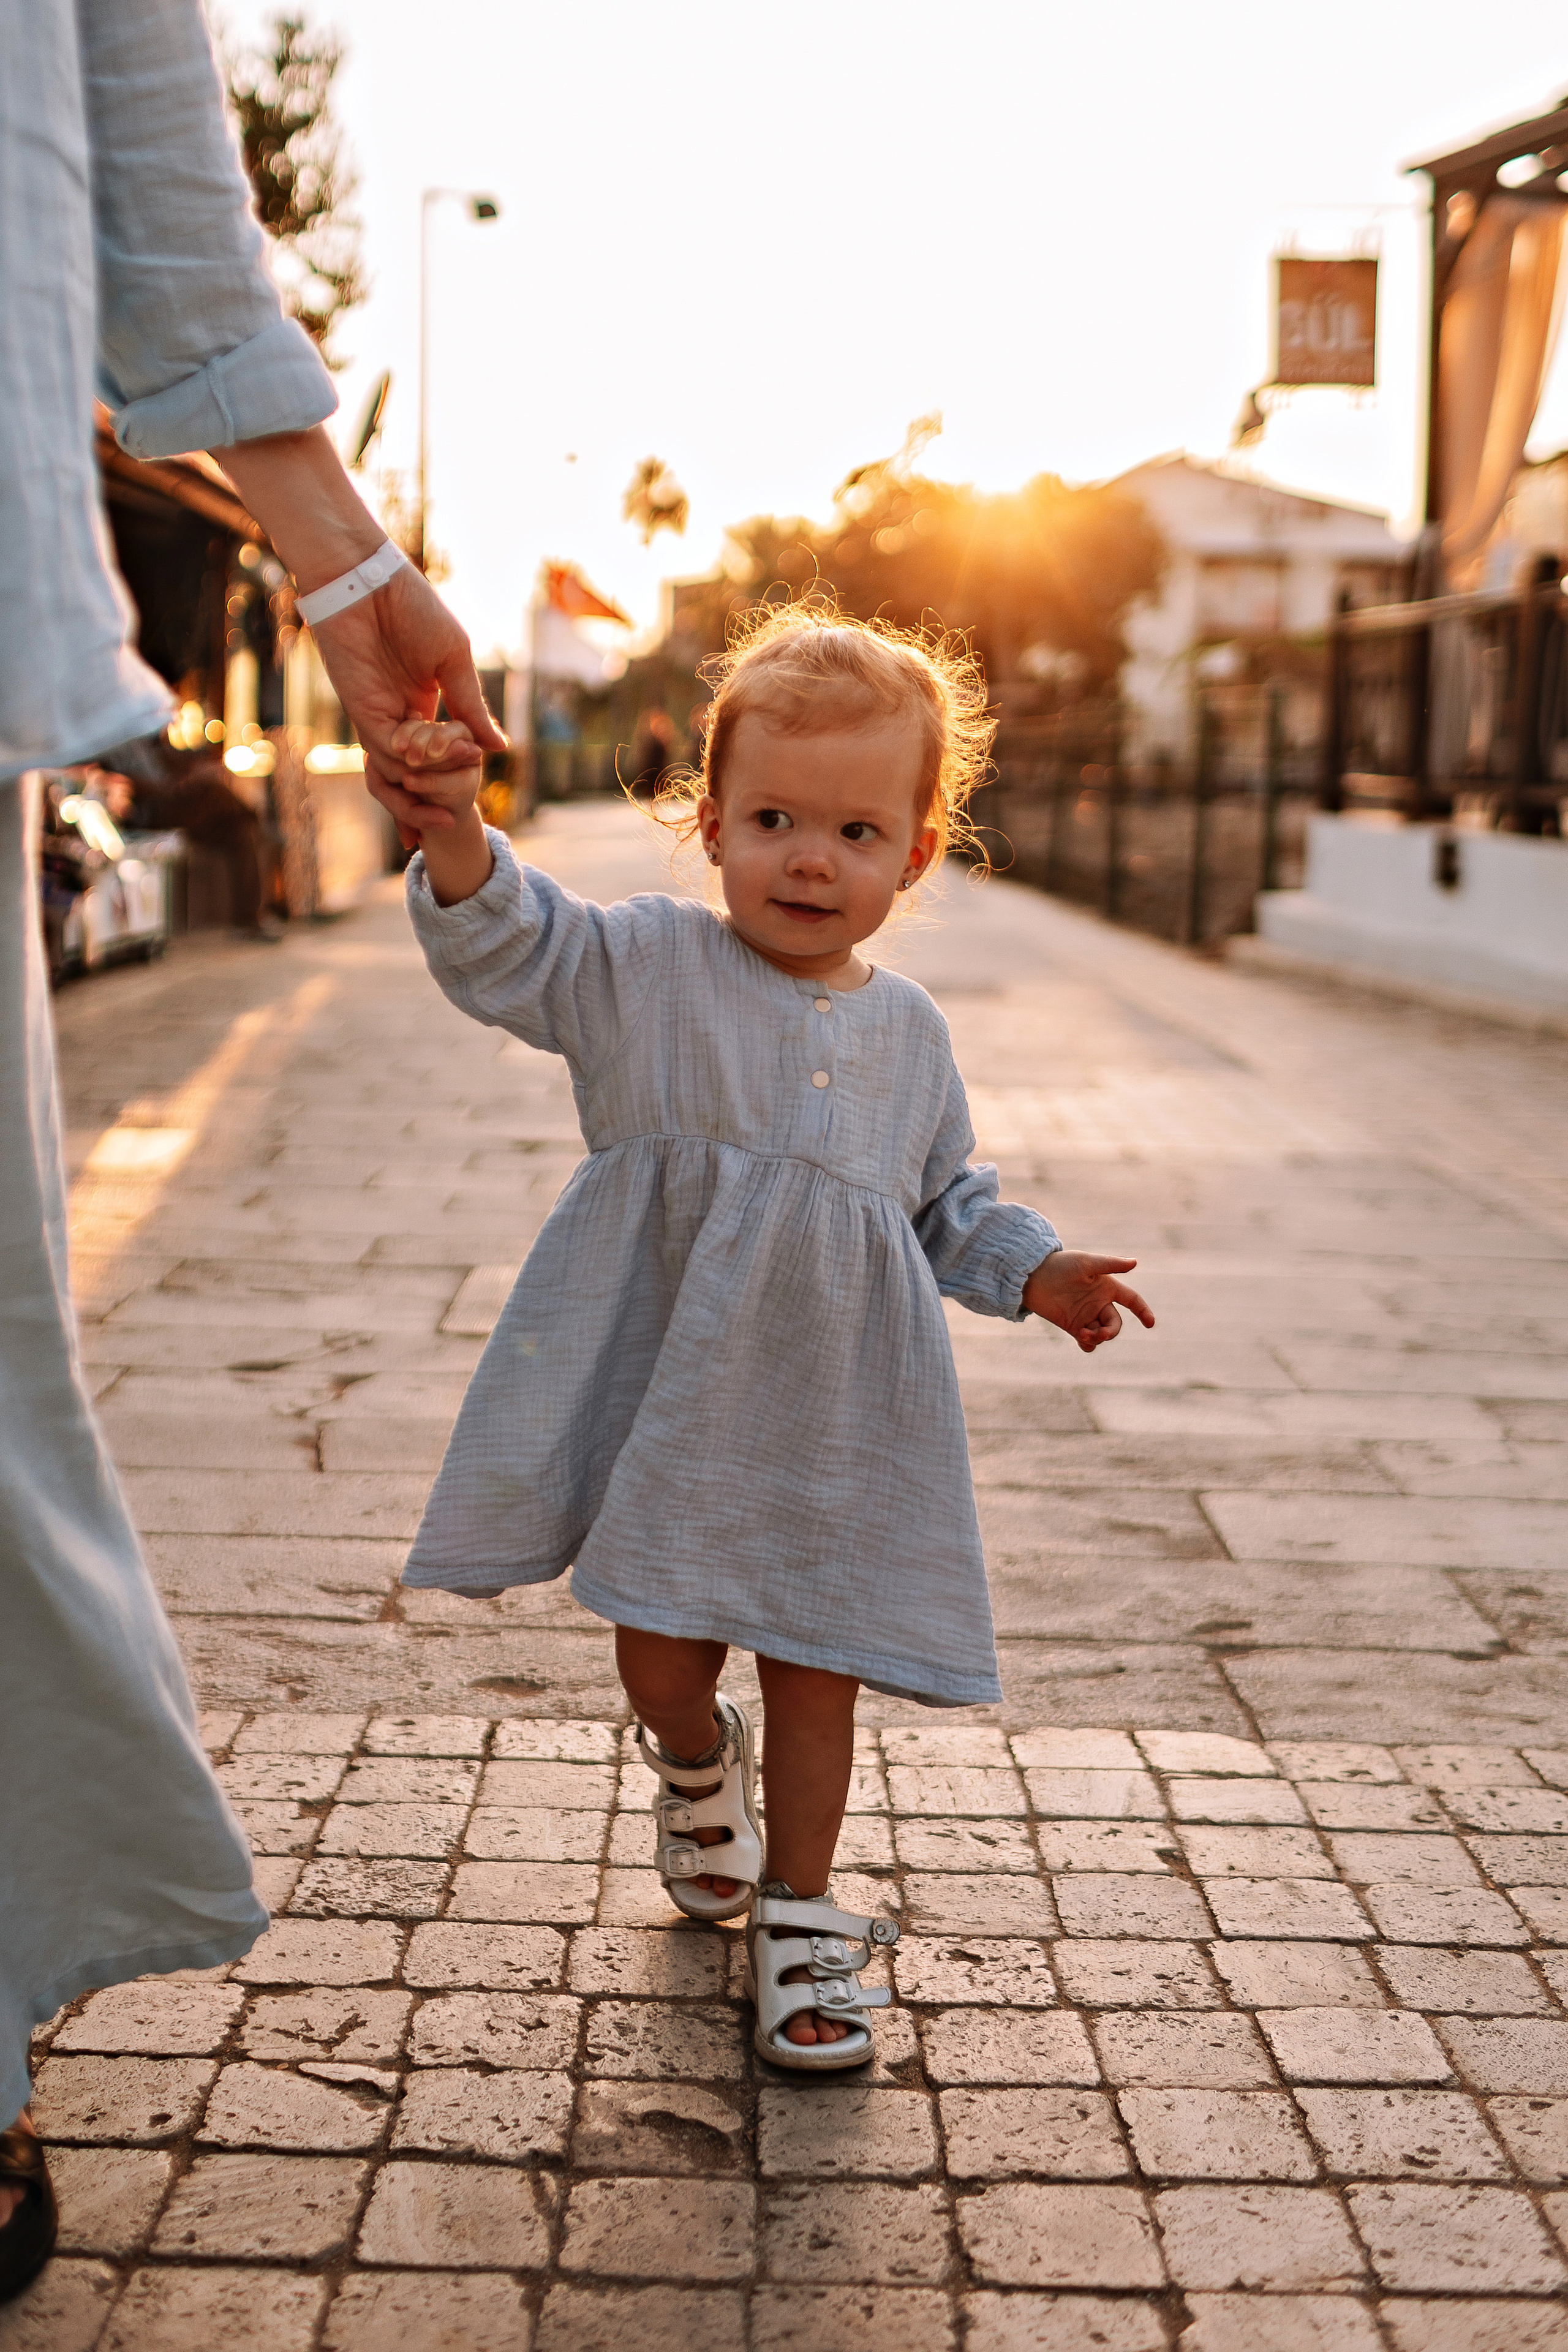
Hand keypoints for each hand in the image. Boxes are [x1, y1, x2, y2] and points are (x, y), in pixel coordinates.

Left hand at [211, 428, 505, 809]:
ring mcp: (379, 714)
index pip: (442, 752)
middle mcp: (401, 715)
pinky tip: (425, 760)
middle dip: (432, 798)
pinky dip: (404, 762)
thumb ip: (472, 706)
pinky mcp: (360, 710)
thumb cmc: (413, 606)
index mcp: (425, 701)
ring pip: (398, 770)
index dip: (457, 773)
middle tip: (450, 820)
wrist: (365, 580)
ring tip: (443, 803)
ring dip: (420, 787)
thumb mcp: (454, 660)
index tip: (472, 783)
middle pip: (416, 772)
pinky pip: (383, 750)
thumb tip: (499, 748)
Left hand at [1022, 1251, 1154, 1352]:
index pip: (1132, 1300)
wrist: (1032, 1277)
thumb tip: (1135, 1262)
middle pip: (1116, 1323)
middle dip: (1111, 1331)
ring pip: (1102, 1335)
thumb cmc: (1060, 1265)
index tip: (1150, 1324)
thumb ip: (1110, 1265)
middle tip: (1099, 1333)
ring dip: (1098, 1338)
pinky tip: (1082, 1339)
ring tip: (1084, 1334)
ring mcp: (1086, 1316)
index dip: (1143, 1311)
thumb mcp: (1086, 1263)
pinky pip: (1088, 1342)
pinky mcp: (1073, 1326)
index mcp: (1107, 1287)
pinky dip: (1089, 1344)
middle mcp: (1099, 1303)